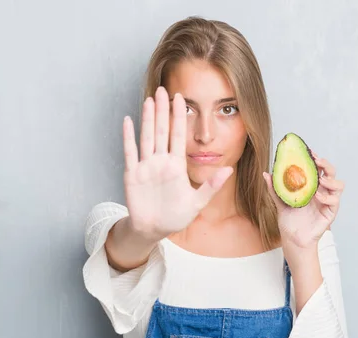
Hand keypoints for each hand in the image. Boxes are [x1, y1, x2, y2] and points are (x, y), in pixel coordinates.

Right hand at [121, 86, 232, 240]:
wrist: (154, 230)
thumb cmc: (175, 217)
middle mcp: (161, 161)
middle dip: (163, 110)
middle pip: (162, 130)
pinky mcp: (133, 174)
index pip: (179, 135)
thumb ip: (212, 187)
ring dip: (148, 118)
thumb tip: (229, 170)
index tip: (181, 98)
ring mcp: (146, 166)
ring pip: (147, 136)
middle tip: (164, 88)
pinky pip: (130, 152)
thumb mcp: (197, 202)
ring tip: (149, 99)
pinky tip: (128, 120)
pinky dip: (128, 137)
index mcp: (177, 165)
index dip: (179, 116)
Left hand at [263, 153, 343, 249]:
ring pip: (339, 184)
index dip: (315, 159)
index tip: (309, 152)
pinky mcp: (330, 212)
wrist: (293, 238)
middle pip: (331, 172)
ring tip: (320, 180)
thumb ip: (274, 188)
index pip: (318, 168)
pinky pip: (334, 201)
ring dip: (330, 180)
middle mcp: (322, 191)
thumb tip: (265, 173)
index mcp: (312, 186)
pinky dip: (326, 197)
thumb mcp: (280, 201)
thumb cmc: (289, 219)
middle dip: (326, 164)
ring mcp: (328, 201)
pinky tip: (316, 196)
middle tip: (316, 161)